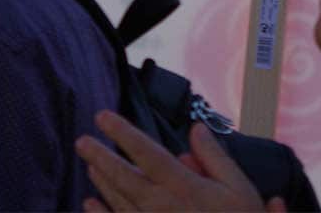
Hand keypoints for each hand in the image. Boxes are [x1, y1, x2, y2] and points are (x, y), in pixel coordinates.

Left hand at [74, 113, 279, 212]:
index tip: (102, 117)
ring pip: (119, 200)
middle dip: (100, 157)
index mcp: (184, 188)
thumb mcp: (239, 188)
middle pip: (124, 178)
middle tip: (81, 141)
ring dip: (102, 181)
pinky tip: (89, 202)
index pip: (147, 154)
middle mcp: (162, 207)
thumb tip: (196, 128)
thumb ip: (215, 157)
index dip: (123, 134)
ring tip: (89, 163)